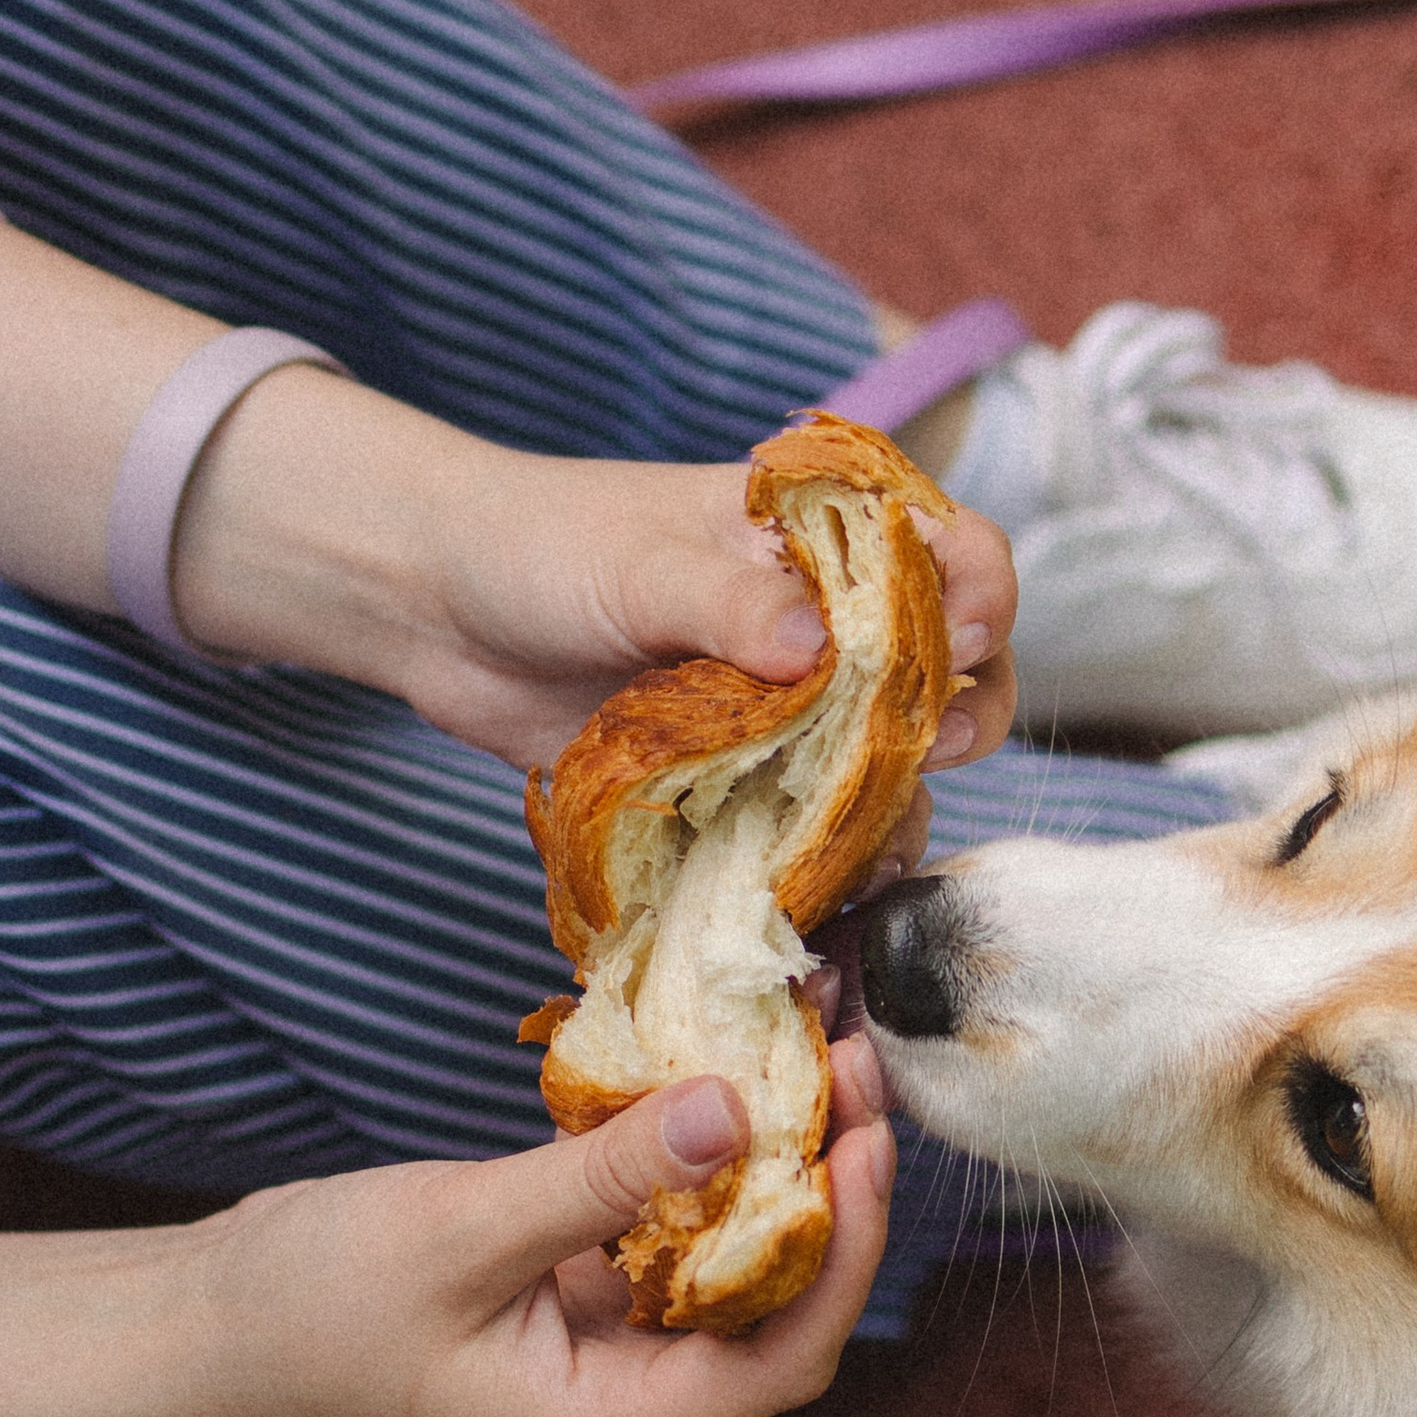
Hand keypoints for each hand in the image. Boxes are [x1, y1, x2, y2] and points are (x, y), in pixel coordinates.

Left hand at [185, 411, 1020, 829]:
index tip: (958, 642)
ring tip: (866, 836)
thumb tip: (818, 652)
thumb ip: (728, 603)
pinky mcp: (744, 778)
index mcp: (822, 535)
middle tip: (925, 744)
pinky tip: (818, 882)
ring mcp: (791, 707)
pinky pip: (819, 826)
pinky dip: (830, 857)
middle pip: (958, 671)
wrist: (436, 610)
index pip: (954, 552)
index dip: (981, 599)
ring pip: (896, 764)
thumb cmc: (539, 548)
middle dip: (961, 713)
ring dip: (897, 803)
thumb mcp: (634, 562)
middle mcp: (828, 622)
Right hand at [187, 1033, 897, 1416]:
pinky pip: (681, 1237)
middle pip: (784, 1309)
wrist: (214, 1326)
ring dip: (783, 1169)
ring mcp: (613, 1354)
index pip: (785, 1357)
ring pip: (742, 1267)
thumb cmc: (313, 1304)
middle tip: (854, 1063)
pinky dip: (715, 1167)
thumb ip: (602, 1178)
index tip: (866, 1132)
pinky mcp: (588, 1301)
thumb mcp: (461, 1230)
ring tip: (814, 1054)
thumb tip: (737, 1108)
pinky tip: (732, 1085)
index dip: (848, 1247)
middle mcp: (631, 1406)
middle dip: (833, 1192)